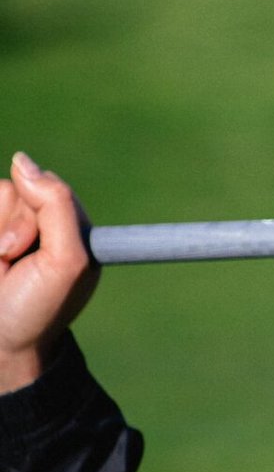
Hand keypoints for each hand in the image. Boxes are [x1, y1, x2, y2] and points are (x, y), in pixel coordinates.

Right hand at [0, 151, 98, 391]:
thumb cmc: (36, 311)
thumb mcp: (66, 262)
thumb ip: (57, 207)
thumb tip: (21, 161)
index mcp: (69, 229)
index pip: (50, 189)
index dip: (36, 214)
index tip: (31, 246)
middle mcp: (36, 224)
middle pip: (17, 190)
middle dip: (12, 226)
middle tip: (14, 260)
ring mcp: (5, 230)